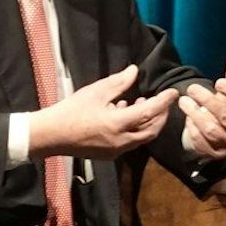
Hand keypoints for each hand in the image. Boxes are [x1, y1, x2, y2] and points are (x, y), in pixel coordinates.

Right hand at [25, 64, 178, 158]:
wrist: (52, 135)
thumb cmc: (71, 111)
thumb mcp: (96, 92)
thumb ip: (118, 82)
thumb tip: (135, 71)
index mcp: (118, 124)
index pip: (149, 112)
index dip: (163, 102)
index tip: (173, 92)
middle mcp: (121, 141)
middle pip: (152, 131)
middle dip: (161, 116)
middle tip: (162, 101)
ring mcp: (116, 150)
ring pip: (142, 138)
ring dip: (147, 122)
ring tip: (141, 103)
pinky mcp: (109, 154)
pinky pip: (130, 142)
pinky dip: (134, 129)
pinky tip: (124, 114)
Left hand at [179, 43, 225, 159]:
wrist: (223, 133)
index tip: (218, 82)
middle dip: (208, 101)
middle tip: (191, 89)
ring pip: (212, 130)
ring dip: (196, 114)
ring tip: (184, 101)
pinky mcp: (214, 153)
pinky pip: (202, 143)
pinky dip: (193, 130)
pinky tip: (187, 119)